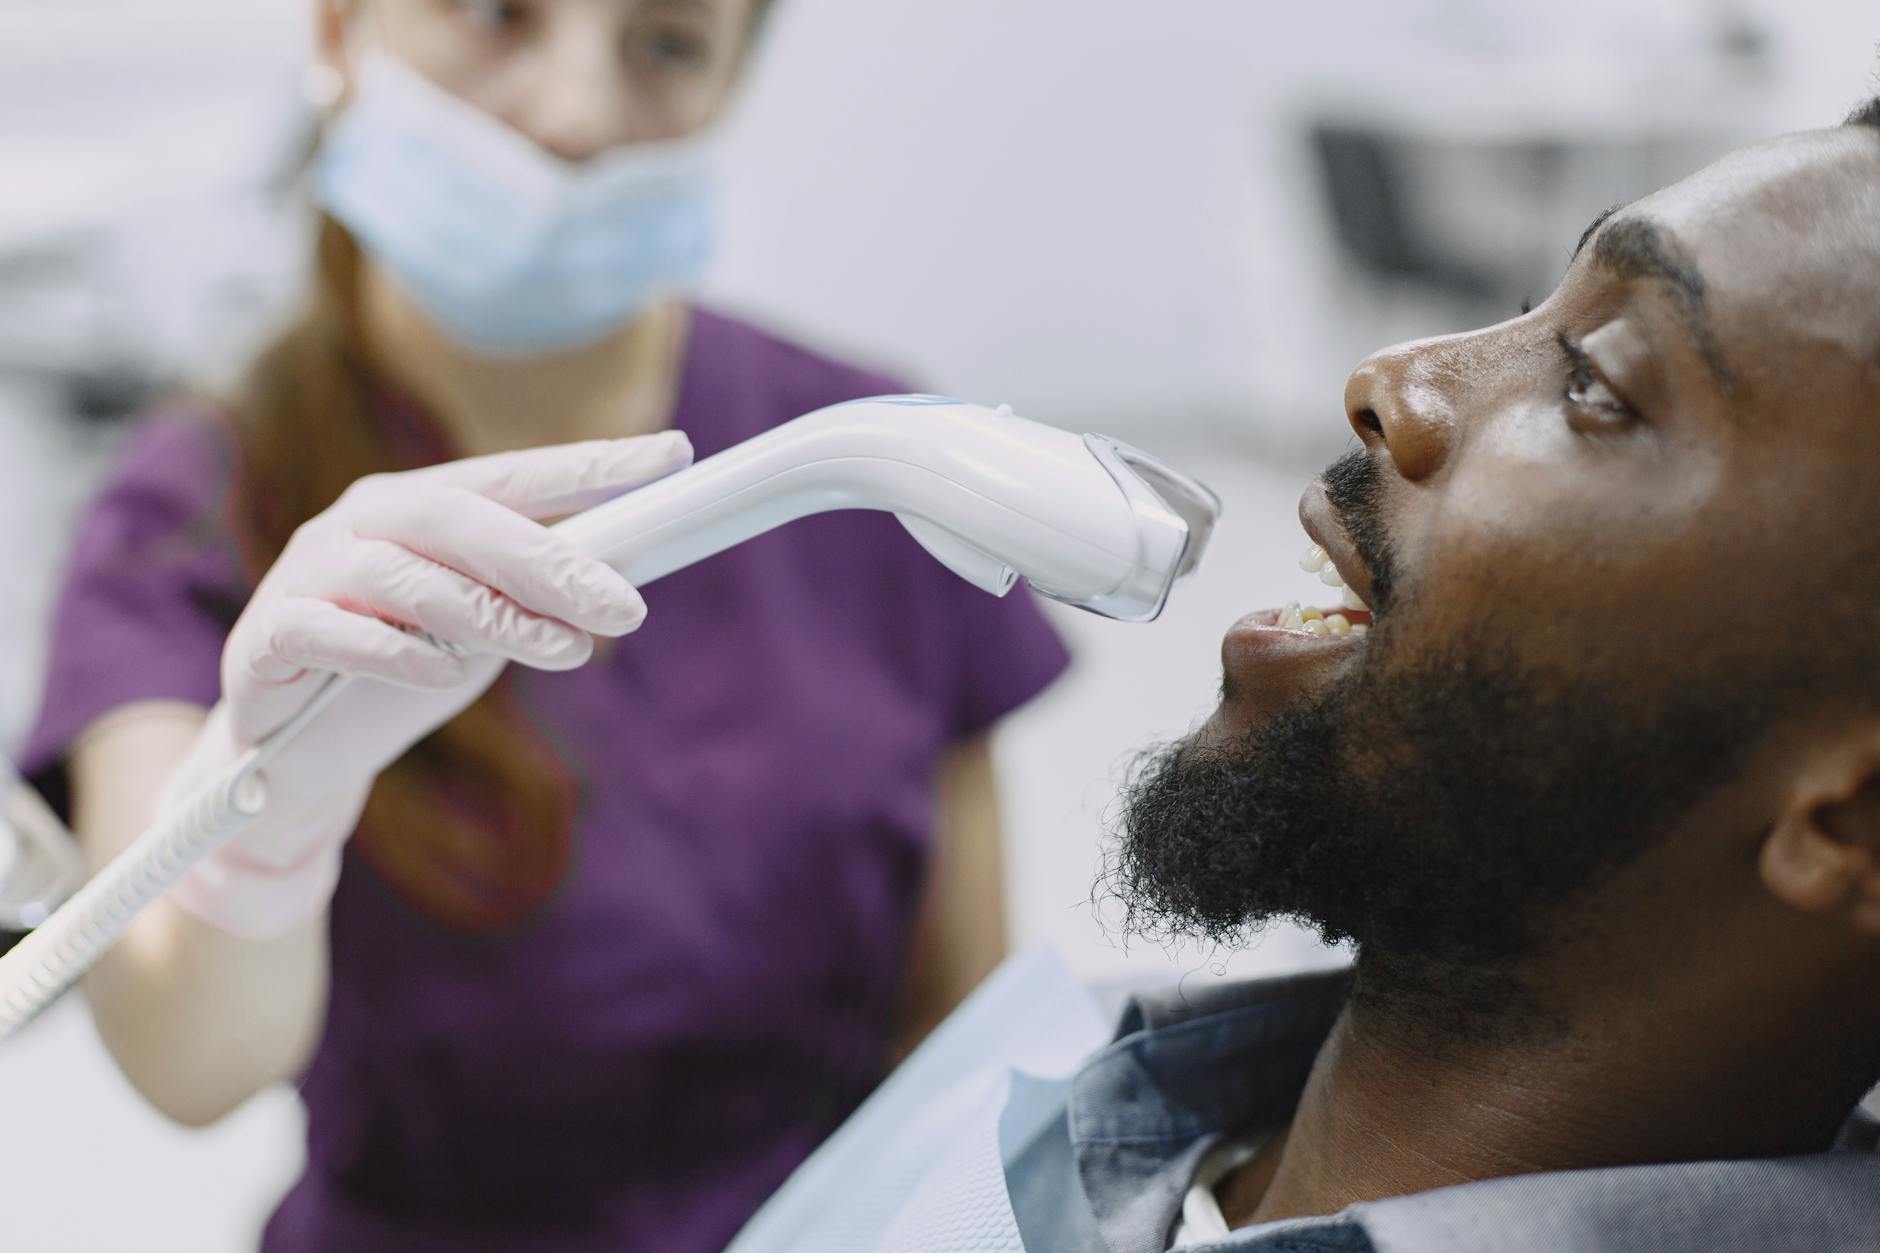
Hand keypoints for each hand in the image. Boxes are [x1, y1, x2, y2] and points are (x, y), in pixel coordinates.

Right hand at [162, 432, 691, 937]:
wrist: (297, 750)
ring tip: (569, 652)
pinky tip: (444, 673)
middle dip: (552, 560)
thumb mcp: (485, 627)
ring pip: (409, 577)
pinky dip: (393, 650)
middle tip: (626, 606)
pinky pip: (332, 630)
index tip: (672, 454)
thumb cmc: (403, 668)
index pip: (517, 473)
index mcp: (423, 501)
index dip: (592, 463)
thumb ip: (535, 596)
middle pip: (464, 519)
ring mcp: (311, 571)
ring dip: (496, 616)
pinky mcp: (271, 634)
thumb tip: (631, 580)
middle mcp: (365, 519)